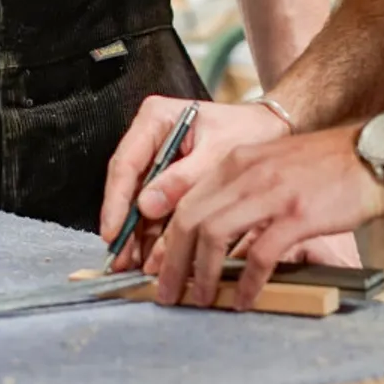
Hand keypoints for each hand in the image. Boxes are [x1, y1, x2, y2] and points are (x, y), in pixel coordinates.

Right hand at [98, 97, 289, 270]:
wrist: (270, 129)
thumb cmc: (247, 131)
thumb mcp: (217, 155)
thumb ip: (182, 180)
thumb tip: (146, 206)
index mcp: (155, 118)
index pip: (126, 162)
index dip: (117, 200)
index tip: (113, 231)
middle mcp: (150, 137)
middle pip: (128, 184)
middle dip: (125, 224)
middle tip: (122, 257)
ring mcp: (157, 158)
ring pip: (138, 200)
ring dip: (137, 234)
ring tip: (135, 265)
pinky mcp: (167, 178)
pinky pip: (155, 207)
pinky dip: (154, 232)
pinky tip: (152, 257)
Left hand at [149, 124, 383, 309]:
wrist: (374, 152)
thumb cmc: (327, 165)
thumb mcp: (273, 164)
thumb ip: (242, 190)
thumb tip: (212, 233)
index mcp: (237, 161)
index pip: (186, 201)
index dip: (168, 239)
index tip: (161, 267)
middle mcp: (247, 173)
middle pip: (190, 220)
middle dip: (172, 262)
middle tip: (167, 292)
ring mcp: (272, 192)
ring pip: (214, 236)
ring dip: (202, 275)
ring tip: (201, 299)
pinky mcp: (298, 215)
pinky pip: (259, 254)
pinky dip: (247, 283)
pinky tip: (245, 300)